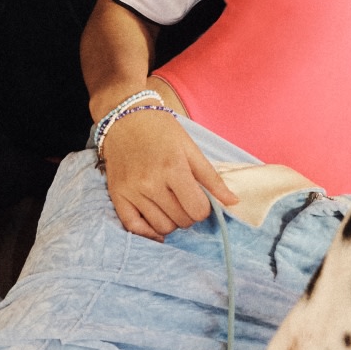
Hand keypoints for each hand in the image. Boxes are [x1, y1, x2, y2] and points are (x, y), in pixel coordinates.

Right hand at [100, 110, 237, 238]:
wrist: (125, 117)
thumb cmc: (161, 130)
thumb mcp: (190, 148)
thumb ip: (212, 178)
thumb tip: (234, 202)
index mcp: (173, 168)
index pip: (198, 209)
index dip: (204, 208)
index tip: (200, 198)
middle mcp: (151, 183)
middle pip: (181, 220)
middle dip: (189, 214)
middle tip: (185, 200)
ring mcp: (132, 191)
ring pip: (161, 227)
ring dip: (171, 222)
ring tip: (171, 206)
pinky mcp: (117, 195)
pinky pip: (134, 228)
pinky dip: (148, 232)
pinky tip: (156, 225)